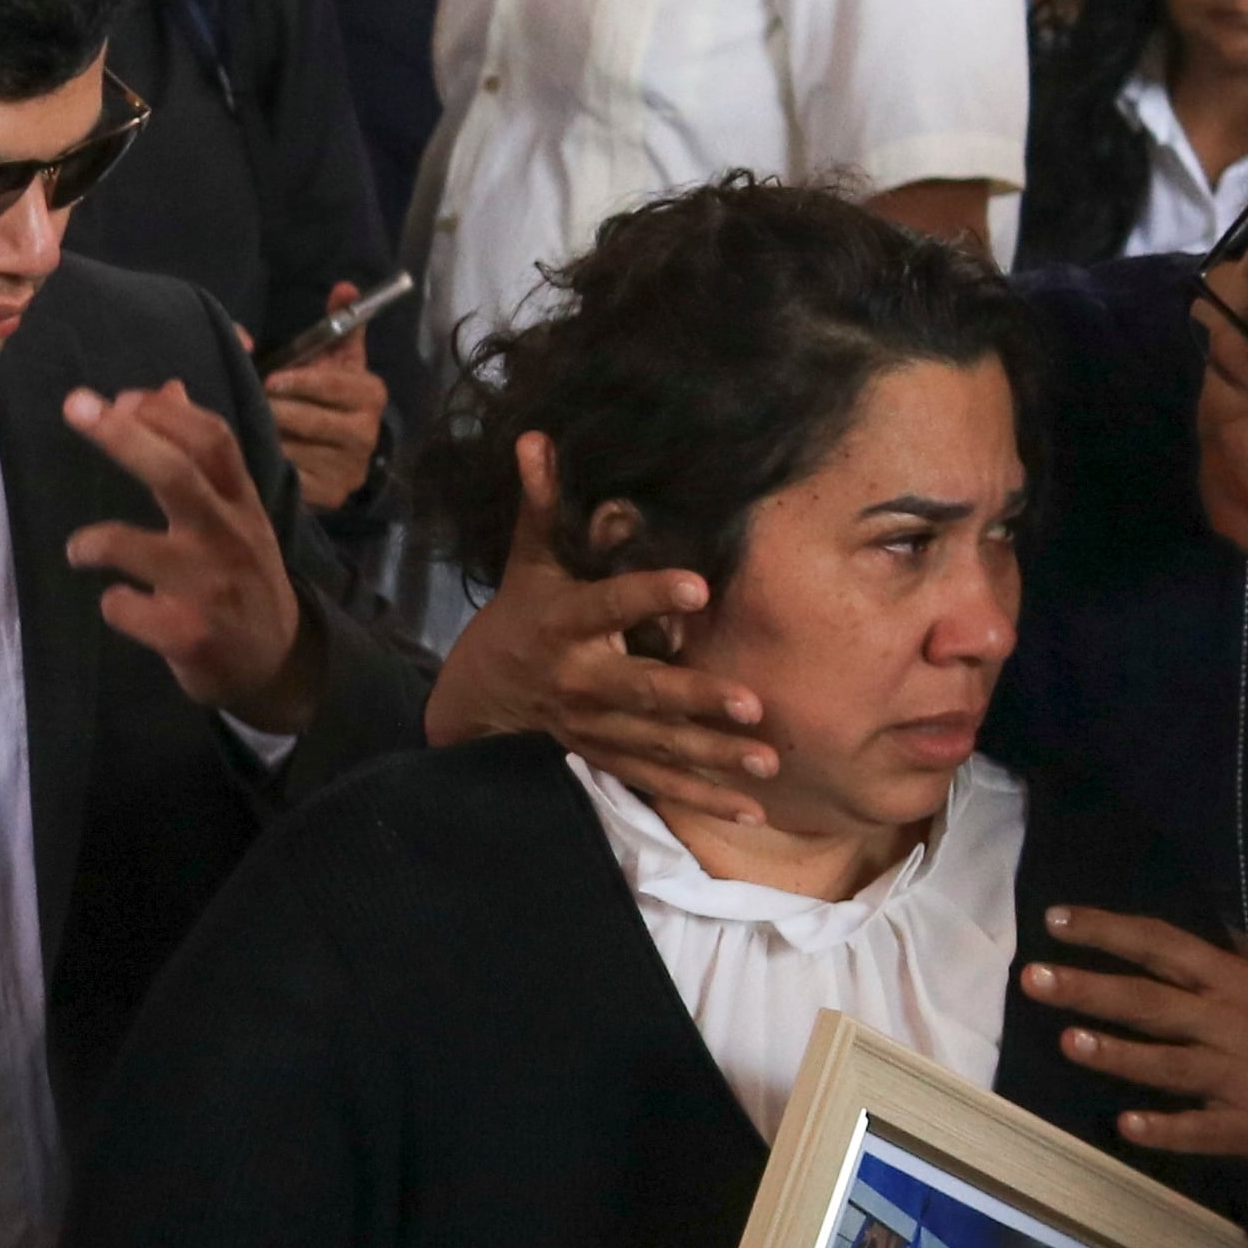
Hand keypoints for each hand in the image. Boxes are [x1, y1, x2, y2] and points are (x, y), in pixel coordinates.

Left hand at [62, 381, 317, 725]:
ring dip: (94, 541)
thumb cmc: (242, 578)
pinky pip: (126, 608)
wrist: (277, 664)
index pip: (212, 440)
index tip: (122, 398)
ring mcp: (208, 588)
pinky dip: (113, 603)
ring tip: (80, 550)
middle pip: (175, 474)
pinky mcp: (187, 635)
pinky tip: (120, 604)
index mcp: (241, 504)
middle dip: (121, 436)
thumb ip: (202, 456)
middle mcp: (228, 538)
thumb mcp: (235, 514)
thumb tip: (166, 388)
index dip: (165, 413)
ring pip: (132, 546)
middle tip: (74, 407)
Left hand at [257, 284, 388, 511]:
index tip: (268, 381)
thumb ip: (340, 324)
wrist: (344, 453)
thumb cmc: (331, 397)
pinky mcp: (333, 494)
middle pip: (310, 420)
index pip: (331, 385)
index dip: (298, 382)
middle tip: (248, 405)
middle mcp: (366, 432)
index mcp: (370, 394)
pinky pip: (295, 479)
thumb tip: (345, 287)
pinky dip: (273, 468)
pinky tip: (256, 457)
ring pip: (298, 451)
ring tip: (247, 430)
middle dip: (276, 412)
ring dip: (269, 440)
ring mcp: (351, 468)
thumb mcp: (338, 359)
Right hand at [424, 432, 768, 820]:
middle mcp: (580, 680)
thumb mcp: (528, 561)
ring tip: (765, 762)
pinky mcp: (607, 757)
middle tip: (750, 703)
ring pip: (659, 745)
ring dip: (713, 758)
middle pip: (644, 691)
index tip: (696, 586)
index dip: (649, 595)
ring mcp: (594, 727)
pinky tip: (751, 809)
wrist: (481, 694)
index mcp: (564, 623)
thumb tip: (536, 438)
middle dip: (697, 699)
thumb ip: (543, 505)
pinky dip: (703, 799)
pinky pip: (658, 782)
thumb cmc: (521, 614)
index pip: (609, 605)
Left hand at [1022, 906, 1247, 1173]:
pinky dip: (1165, 1128)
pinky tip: (1127, 1126)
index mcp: (1239, 983)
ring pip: (1167, 1063)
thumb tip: (1201, 927)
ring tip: (1070, 1043)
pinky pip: (1199, 1130)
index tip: (1055, 921)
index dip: (1108, 931)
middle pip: (1150, 1000)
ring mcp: (1239, 1078)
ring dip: (1117, 1054)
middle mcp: (1232, 1023)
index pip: (1162, 946)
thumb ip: (1240, 957)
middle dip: (1089, 988)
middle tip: (1033, 979)